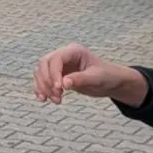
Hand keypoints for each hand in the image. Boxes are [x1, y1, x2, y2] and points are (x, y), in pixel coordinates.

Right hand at [33, 44, 148, 106]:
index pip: (56, 59)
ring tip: (55, 101)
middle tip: (57, 97)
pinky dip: (41, 88)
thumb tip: (64, 84)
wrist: (111, 82)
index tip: (59, 89)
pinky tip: (43, 99)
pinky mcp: (57, 74)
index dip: (54, 73)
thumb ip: (81, 79)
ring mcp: (59, 65)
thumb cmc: (108, 77)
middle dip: (47, 81)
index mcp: (73, 51)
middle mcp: (63, 55)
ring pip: (40, 72)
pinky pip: (42, 79)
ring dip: (43, 87)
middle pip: (44, 64)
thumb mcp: (97, 79)